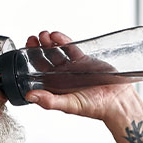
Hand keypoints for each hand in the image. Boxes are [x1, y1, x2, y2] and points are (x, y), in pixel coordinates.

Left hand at [23, 30, 138, 120]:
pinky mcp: (84, 59)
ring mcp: (73, 67)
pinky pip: (71, 47)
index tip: (25, 51)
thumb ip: (49, 101)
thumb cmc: (95, 107)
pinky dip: (63, 41)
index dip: (30, 60)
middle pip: (45, 58)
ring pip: (57, 51)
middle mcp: (62, 76)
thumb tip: (29, 96)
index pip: (37, 71)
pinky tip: (57, 36)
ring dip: (49, 42)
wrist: (117, 101)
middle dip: (38, 48)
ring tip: (44, 35)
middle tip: (33, 39)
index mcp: (55, 87)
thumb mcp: (69, 105)